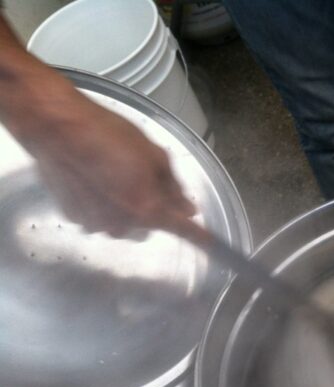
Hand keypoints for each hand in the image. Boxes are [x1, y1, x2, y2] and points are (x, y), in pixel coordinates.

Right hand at [30, 89, 196, 236]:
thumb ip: (173, 187)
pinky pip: (98, 216)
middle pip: (149, 225)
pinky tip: (92, 178)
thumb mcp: (153, 154)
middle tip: (141, 177)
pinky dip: (100, 203)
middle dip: (151, 208)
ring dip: (124, 205)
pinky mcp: (74, 217)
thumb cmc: (108, 135)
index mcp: (148, 209)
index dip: (198, 237)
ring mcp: (96, 223)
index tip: (211, 244)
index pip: (182, 229)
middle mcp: (123, 224)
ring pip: (122, 221)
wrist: (55, 128)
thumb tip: (188, 209)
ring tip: (111, 173)